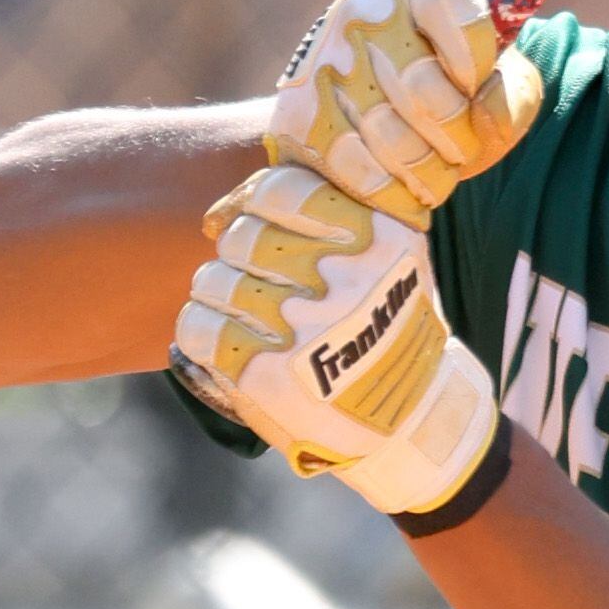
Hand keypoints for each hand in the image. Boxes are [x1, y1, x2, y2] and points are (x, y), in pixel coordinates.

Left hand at [173, 164, 501, 515]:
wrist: (411, 419)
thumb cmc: (384, 327)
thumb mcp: (390, 259)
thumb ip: (326, 219)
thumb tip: (218, 214)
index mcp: (378, 237)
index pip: (281, 189)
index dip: (261, 207)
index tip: (271, 230)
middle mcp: (342, 279)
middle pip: (241, 237)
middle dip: (242, 257)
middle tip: (264, 283)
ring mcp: (303, 327)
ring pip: (214, 279)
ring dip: (222, 296)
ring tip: (251, 317)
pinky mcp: (266, 374)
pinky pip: (198, 327)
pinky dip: (204, 332)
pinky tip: (232, 343)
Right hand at [266, 0, 545, 221]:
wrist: (371, 118)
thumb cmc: (451, 96)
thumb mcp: (498, 85)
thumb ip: (510, 96)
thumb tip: (482, 114)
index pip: (456, 13)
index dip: (476, 62)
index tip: (474, 83)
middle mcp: (362, 16)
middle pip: (426, 92)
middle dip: (458, 138)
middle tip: (460, 150)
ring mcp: (322, 66)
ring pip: (390, 141)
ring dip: (427, 174)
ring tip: (435, 178)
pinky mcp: (294, 121)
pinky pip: (350, 176)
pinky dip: (386, 200)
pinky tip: (401, 202)